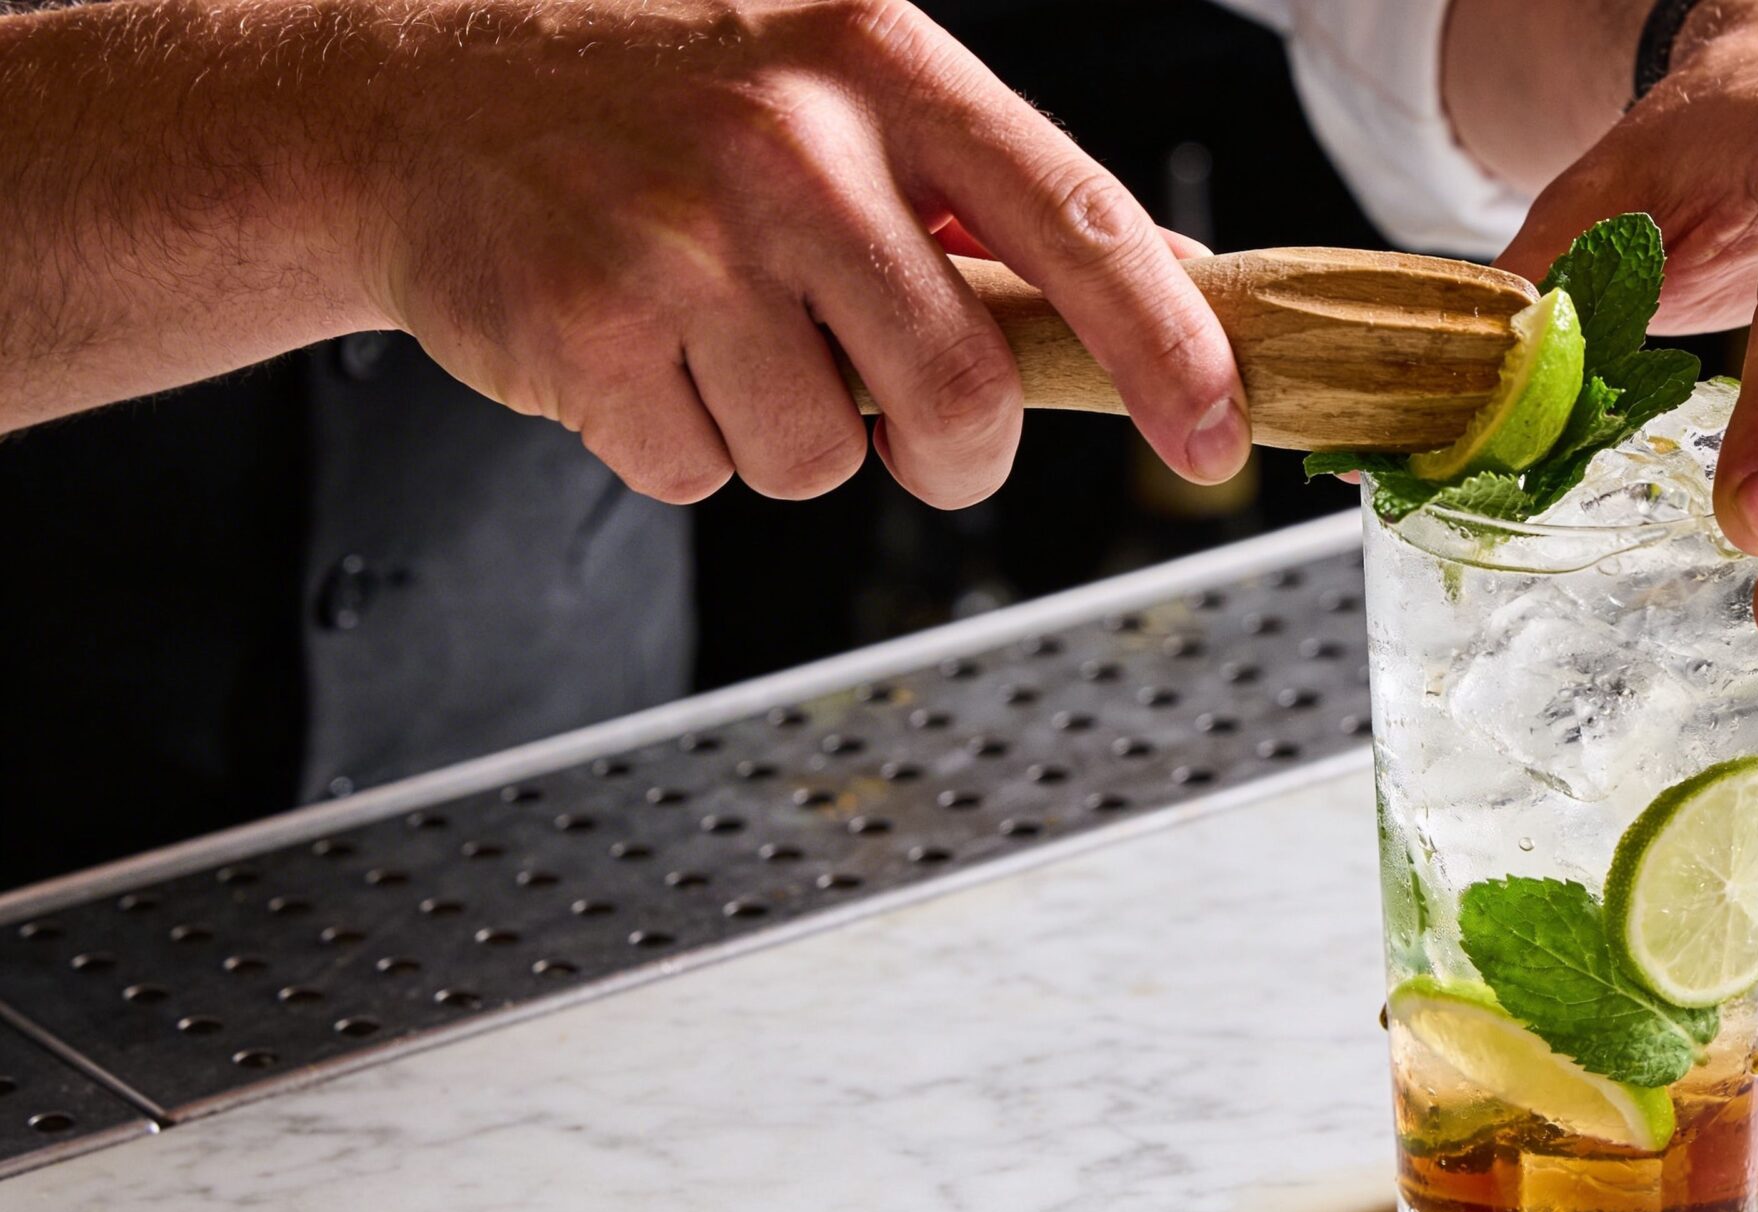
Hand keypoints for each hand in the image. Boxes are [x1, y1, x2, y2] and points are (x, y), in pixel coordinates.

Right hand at [349, 0, 1248, 506]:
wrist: (411, 94)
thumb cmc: (657, 93)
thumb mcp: (833, 78)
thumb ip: (983, 186)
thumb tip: (1158, 285)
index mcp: (882, 60)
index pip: (1081, 225)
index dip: (1170, 352)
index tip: (1217, 438)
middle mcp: (790, 142)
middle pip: (964, 398)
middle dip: (954, 457)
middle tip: (914, 434)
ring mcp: (681, 241)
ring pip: (826, 460)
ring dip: (793, 437)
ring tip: (720, 334)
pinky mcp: (586, 334)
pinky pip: (703, 476)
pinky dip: (683, 447)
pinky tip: (638, 349)